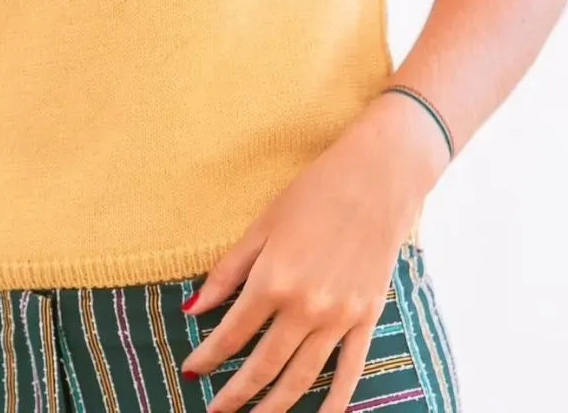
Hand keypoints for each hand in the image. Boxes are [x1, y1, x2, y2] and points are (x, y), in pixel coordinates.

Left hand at [177, 95, 447, 412]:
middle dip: (235, 395)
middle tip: (213, 412)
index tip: (191, 371)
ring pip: (302, 378)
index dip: (208, 357)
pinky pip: (350, 372)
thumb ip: (227, 271)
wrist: (376, 178)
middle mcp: (306, 307)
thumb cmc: (313, 193)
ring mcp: (340, 317)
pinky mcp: (367, 318)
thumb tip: (192, 309)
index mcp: (273, 280)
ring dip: (275, 405)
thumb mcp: (262, 225)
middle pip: (264, 366)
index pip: (232, 333)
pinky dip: (335, 403)